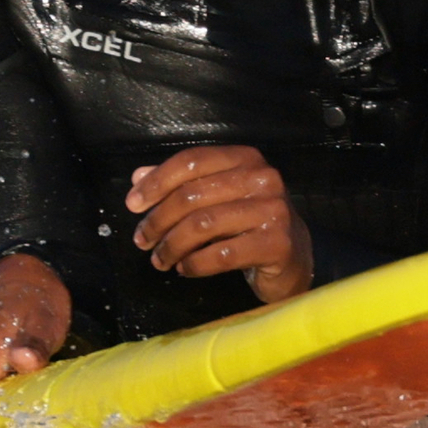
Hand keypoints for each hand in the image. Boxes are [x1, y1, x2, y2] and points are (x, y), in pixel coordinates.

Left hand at [127, 145, 312, 303]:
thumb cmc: (248, 224)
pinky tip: (184, 269)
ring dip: (172, 245)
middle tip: (142, 240)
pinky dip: (195, 263)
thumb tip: (138, 177)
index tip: (132, 205)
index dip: (156, 182)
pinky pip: (222, 254)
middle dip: (158, 220)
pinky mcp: (277, 244)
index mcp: (244, 158)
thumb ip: (179, 183)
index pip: (190, 161)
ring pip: (203, 225)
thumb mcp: (214, 198)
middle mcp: (262, 178)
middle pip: (192, 194)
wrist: (294, 258)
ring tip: (159, 259)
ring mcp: (273, 210)